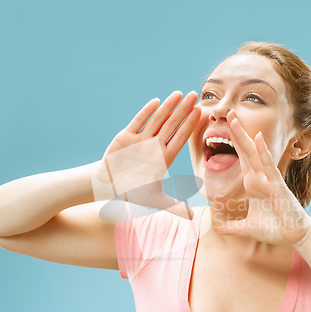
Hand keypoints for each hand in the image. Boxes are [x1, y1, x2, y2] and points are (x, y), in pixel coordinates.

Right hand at [92, 91, 200, 219]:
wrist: (109, 185)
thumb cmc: (132, 191)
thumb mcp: (154, 200)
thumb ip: (173, 206)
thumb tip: (192, 218)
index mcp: (163, 158)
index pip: (180, 138)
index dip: (190, 126)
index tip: (201, 113)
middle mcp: (155, 146)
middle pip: (172, 125)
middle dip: (183, 111)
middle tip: (196, 95)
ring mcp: (141, 139)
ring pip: (157, 120)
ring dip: (168, 107)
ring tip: (179, 93)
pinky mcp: (127, 136)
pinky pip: (138, 121)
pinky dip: (147, 112)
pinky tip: (157, 102)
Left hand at [217, 111, 310, 246]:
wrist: (294, 236)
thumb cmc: (274, 229)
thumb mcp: (247, 228)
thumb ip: (233, 227)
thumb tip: (219, 229)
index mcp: (253, 184)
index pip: (240, 159)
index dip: (231, 143)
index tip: (222, 128)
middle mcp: (260, 178)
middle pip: (245, 151)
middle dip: (236, 132)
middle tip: (228, 112)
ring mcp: (268, 179)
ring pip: (254, 153)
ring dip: (244, 136)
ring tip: (234, 119)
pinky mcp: (277, 185)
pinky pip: (268, 165)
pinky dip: (262, 151)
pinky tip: (256, 137)